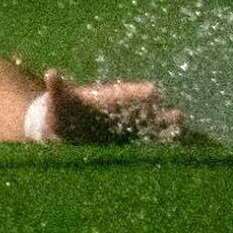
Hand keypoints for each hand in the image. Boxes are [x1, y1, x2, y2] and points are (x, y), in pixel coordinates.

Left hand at [44, 69, 198, 145]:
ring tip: (182, 139)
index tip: (154, 92)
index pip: (132, 91)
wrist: (58, 133)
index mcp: (111, 97)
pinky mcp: (131, 147)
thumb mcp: (58, 102)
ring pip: (155, 130)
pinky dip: (162, 151)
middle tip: (178, 118)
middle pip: (151, 110)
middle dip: (164, 114)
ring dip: (169, 134)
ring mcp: (130, 130)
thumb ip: (57, 90)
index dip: (142, 92)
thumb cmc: (60, 112)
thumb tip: (51, 74)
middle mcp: (126, 112)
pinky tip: (175, 158)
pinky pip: (150, 148)